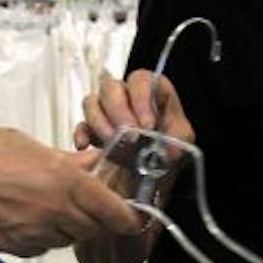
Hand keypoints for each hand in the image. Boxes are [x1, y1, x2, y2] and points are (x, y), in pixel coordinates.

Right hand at [0, 125, 145, 256]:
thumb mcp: (27, 145)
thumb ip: (65, 161)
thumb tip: (91, 162)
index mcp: (64, 181)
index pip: (113, 212)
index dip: (126, 217)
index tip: (129, 217)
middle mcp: (55, 212)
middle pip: (91, 228)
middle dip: (91, 218)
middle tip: (77, 201)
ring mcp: (34, 233)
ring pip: (66, 239)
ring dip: (65, 226)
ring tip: (43, 203)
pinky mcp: (14, 247)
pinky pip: (40, 246)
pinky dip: (40, 236)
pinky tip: (22, 216)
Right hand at [75, 69, 194, 156]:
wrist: (150, 182)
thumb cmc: (167, 155)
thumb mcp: (181, 145)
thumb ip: (177, 139)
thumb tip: (165, 146)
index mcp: (151, 94)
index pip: (142, 80)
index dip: (142, 98)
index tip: (148, 124)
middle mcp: (126, 98)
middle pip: (111, 86)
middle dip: (118, 111)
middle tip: (129, 136)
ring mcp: (106, 113)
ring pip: (92, 102)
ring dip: (100, 122)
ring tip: (113, 143)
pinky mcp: (92, 131)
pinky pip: (80, 125)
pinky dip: (81, 135)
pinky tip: (87, 147)